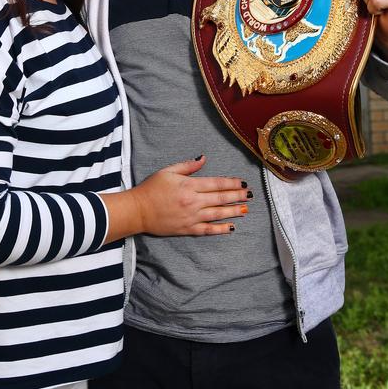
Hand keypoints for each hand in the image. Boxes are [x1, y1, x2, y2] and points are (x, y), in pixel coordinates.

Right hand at [101, 156, 249, 242]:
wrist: (137, 211)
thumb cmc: (151, 189)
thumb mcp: (168, 171)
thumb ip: (187, 166)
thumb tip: (203, 159)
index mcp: (188, 186)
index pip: (215, 183)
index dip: (231, 183)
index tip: (242, 182)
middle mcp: (192, 202)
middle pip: (220, 198)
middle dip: (237, 196)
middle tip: (250, 194)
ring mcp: (191, 217)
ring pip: (217, 214)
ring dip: (233, 211)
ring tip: (246, 209)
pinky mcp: (187, 229)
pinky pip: (208, 230)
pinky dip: (220, 229)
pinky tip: (231, 227)